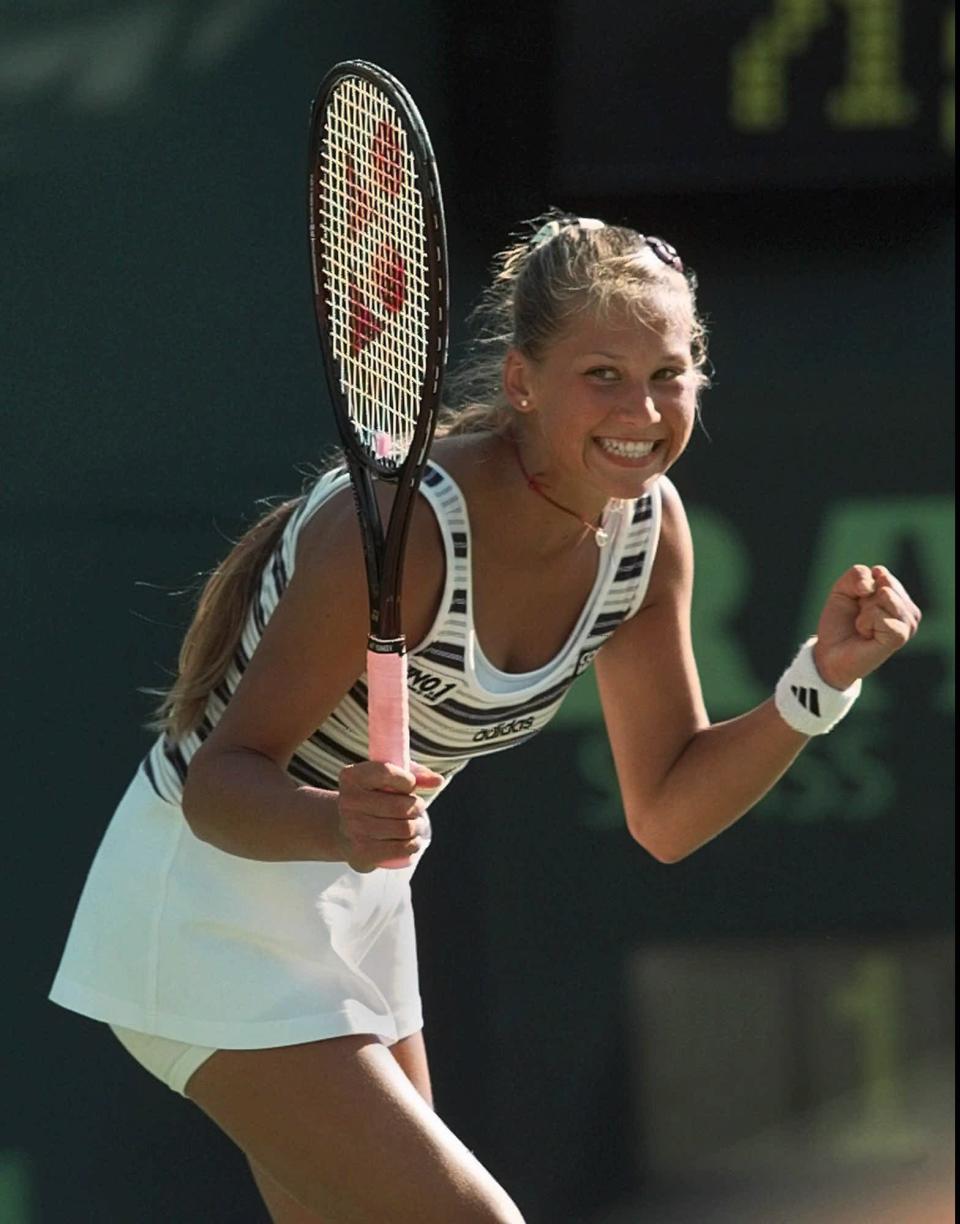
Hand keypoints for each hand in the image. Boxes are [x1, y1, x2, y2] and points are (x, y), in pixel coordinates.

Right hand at [336, 761, 442, 871]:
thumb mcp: (387, 778)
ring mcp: (352, 828)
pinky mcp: (360, 852)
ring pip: (404, 828)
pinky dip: (413, 845)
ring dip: (418, 827)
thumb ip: (415, 774)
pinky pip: (399, 849)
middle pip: (400, 805)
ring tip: (417, 825)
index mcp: (352, 777)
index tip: (410, 785)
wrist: (344, 828)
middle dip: (418, 807)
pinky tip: (414, 841)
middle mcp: (348, 802)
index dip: (407, 780)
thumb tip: (438, 781)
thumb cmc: (373, 797)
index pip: (386, 772)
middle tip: (418, 808)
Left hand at [813, 564, 920, 689]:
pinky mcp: (901, 636)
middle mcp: (908, 609)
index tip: (857, 605)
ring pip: (885, 595)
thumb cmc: (840, 622)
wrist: (830, 652)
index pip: (881, 572)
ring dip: (864, 611)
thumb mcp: (843, 589)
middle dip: (863, 598)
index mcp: (899, 595)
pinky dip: (865, 622)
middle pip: (885, 581)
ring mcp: (908, 623)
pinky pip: (880, 613)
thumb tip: (873, 586)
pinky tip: (867, 634)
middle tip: (861, 617)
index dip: (860, 586)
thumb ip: (858, 574)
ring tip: (864, 626)